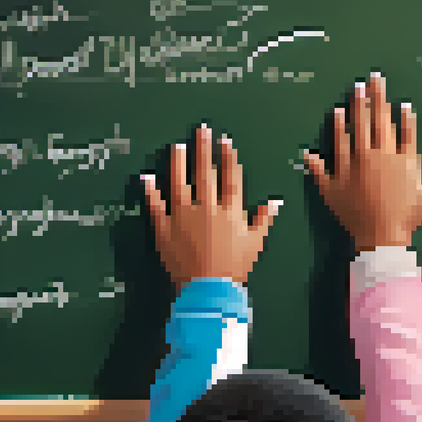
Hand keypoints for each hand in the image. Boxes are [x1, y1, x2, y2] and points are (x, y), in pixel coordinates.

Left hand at [142, 124, 279, 289]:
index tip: (225, 141)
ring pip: (179, 183)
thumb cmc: (235, 268)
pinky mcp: (164, 229)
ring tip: (176, 146)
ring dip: (178, 163)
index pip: (230, 178)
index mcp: (230, 211)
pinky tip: (146, 176)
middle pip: (205, 173)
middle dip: (203, 149)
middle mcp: (206, 208)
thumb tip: (275, 201)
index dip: (228, 158)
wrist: (209, 291)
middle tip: (200, 130)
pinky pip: (155, 206)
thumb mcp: (255, 244)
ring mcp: (182, 217)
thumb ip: (264, 220)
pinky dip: (150, 192)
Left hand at [303, 72, 421, 251]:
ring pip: (351, 133)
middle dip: (373, 98)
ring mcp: (353, 167)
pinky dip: (326, 142)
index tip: (396, 98)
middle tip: (369, 80)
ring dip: (351, 112)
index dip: (398, 112)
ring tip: (351, 94)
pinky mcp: (335, 180)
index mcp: (400, 159)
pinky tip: (328, 122)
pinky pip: (327, 159)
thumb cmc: (408, 218)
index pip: (400, 129)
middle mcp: (376, 156)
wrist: (381, 237)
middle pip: (374, 122)